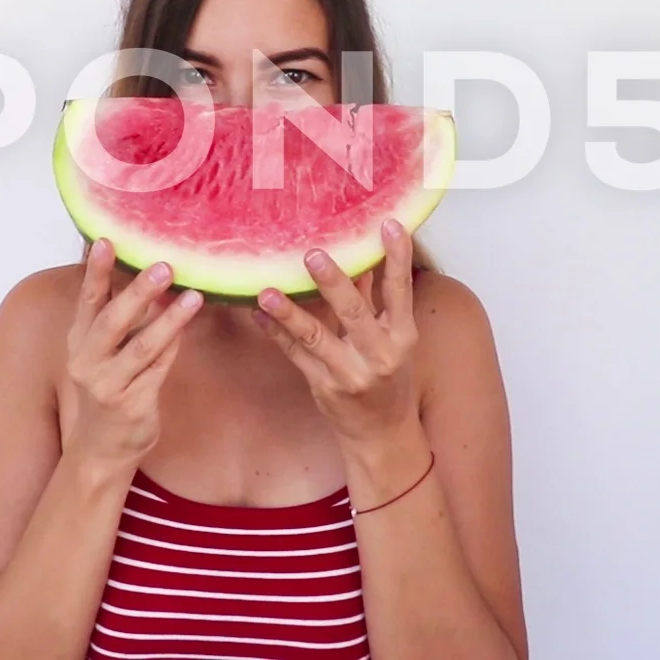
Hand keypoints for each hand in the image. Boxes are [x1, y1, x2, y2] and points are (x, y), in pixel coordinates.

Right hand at [62, 239, 202, 470]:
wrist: (100, 447)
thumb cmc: (107, 388)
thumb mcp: (101, 351)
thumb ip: (119, 317)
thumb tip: (145, 274)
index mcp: (79, 342)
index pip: (88, 301)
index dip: (96, 272)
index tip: (106, 241)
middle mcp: (88, 363)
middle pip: (113, 321)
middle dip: (138, 292)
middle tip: (163, 267)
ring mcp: (109, 386)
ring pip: (142, 347)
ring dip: (170, 320)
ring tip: (193, 297)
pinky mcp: (133, 405)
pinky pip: (158, 370)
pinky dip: (173, 347)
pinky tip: (188, 328)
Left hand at [253, 218, 420, 445]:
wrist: (382, 434)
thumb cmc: (388, 377)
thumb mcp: (392, 338)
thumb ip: (374, 298)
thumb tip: (359, 254)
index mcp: (402, 336)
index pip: (400, 291)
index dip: (397, 258)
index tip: (389, 225)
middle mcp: (379, 354)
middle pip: (354, 313)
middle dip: (333, 283)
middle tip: (312, 254)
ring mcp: (349, 373)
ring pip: (316, 337)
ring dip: (290, 312)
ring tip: (267, 291)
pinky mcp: (324, 387)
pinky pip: (296, 356)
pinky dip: (276, 334)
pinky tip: (258, 314)